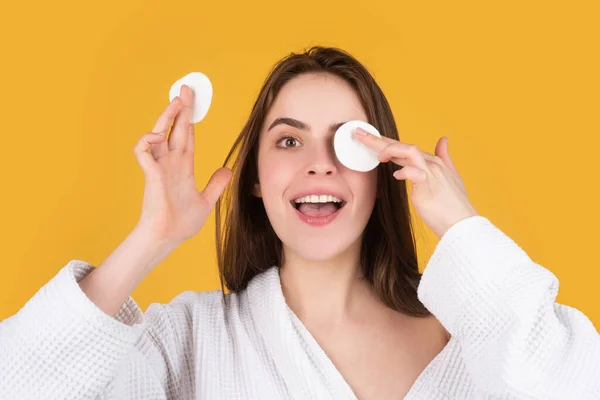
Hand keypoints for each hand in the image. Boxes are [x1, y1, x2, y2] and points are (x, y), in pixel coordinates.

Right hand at [133, 85, 231, 243]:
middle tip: (186, 89)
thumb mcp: (206, 201)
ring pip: (158, 134)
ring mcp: (159, 167)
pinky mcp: (150, 174)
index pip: (186, 137)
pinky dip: (148, 140)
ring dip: (165, 117)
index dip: (189, 120)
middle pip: (174, 129)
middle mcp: (170, 163)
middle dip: (180, 109)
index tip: (193, 103)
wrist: (168, 238)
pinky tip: (158, 135)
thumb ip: (216, 184)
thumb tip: (228, 170)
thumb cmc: (181, 223)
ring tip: (177, 102)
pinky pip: (143, 150)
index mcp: (183, 167)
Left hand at [354, 128, 478, 237]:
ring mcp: (431, 174)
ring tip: (377, 155)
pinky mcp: (428, 186)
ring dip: (390, 150)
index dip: (385, 142)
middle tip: (359, 135)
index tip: (367, 138)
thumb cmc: (454, 205)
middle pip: (402, 146)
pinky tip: (396, 175)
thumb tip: (443, 139)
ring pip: (409, 151)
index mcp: (432, 162)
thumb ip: (445, 157)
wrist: (463, 224)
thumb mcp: (451, 177)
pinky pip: (415, 173)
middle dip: (378, 140)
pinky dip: (404, 172)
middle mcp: (431, 164)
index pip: (404, 148)